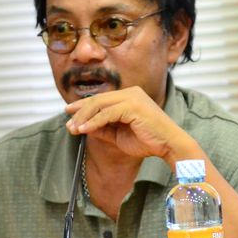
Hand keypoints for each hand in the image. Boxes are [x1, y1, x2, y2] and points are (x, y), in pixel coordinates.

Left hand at [64, 87, 197, 163]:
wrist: (170, 145)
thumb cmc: (149, 141)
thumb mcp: (119, 135)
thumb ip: (103, 129)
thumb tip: (83, 127)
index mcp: (130, 96)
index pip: (102, 99)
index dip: (83, 106)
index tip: (69, 115)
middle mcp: (131, 93)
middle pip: (98, 99)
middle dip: (80, 112)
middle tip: (68, 124)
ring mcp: (132, 98)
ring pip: (100, 104)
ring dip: (84, 117)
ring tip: (73, 129)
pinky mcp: (133, 106)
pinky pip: (107, 113)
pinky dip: (94, 122)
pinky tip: (84, 129)